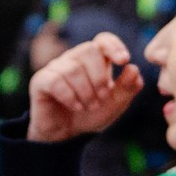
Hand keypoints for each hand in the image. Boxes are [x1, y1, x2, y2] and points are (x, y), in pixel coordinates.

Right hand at [26, 34, 142, 142]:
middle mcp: (74, 59)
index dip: (114, 46)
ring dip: (86, 91)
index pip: (103, 40)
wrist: (66, 135)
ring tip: (89, 106)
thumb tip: (134, 68)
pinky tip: (76, 106)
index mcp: (95, 60)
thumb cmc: (90, 115)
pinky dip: (70, 96)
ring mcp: (56, 68)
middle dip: (99, 76)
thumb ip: (127, 88)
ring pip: (73, 68)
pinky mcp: (41, 81)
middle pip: (88, 50)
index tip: (123, 61)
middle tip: (102, 97)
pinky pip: (56, 80)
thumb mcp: (115, 104)